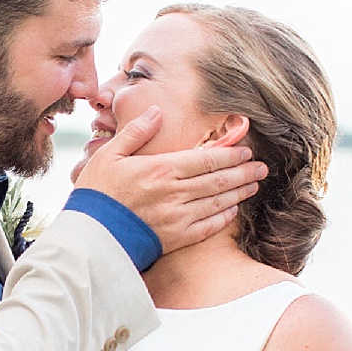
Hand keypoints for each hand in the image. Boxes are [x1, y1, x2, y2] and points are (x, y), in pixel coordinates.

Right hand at [75, 107, 265, 253]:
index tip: (245, 151)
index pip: (206, 159)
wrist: (90, 237)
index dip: (230, 155)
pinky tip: (233, 210)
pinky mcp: (175, 238)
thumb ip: (136, 132)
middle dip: (243, 172)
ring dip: (239, 193)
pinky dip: (223, 217)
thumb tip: (156, 112)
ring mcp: (177, 217)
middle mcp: (174, 192)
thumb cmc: (96, 194)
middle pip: (218, 180)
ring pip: (217, 202)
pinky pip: (208, 227)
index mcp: (161, 169)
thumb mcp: (109, 155)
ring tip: (254, 185)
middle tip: (261, 167)